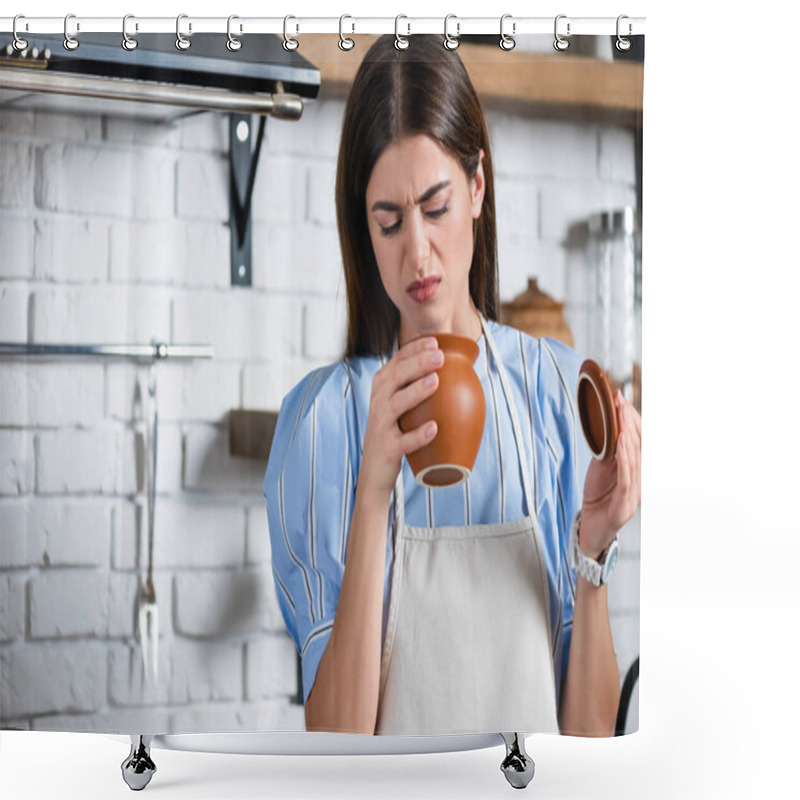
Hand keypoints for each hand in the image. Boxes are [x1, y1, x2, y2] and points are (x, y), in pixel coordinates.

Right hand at [358, 337, 442, 500]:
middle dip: (417, 364)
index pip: (396, 362)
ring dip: (416, 391)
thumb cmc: (393, 433)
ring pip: (397, 405)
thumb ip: (413, 386)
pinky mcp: (387, 449)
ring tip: (436, 381)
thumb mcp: (397, 406)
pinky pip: (403, 442)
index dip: (413, 350)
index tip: (434, 341)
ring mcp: (381, 427)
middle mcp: (378, 404)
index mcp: (381, 390)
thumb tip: (451, 368)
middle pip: (396, 378)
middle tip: (440, 356)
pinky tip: (434, 428)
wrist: (374, 472)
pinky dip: (418, 435)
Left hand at [578, 390, 641, 558]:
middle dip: (631, 421)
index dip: (633, 418)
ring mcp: (636, 495)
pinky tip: (621, 443)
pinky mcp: (626, 506)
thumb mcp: (602, 466)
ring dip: (630, 436)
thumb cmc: (598, 496)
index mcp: (638, 470)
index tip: (621, 398)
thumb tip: (608, 422)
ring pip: (637, 461)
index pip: (640, 440)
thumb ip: (609, 448)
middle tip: (620, 402)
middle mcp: (642, 481)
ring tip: (622, 418)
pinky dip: (626, 459)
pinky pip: (628, 479)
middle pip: (642, 447)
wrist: (589, 528)